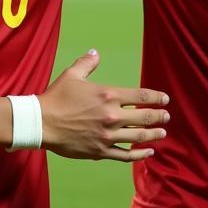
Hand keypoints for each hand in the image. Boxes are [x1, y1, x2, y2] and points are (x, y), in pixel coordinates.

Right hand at [39, 51, 169, 160]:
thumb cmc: (56, 98)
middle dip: (160, 117)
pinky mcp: (100, 151)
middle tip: (167, 117)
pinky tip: (148, 153)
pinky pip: (125, 155)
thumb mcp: (72, 75)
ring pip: (139, 137)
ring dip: (154, 135)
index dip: (157, 98)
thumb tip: (95, 52)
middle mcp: (112, 116)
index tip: (165, 100)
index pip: (142, 97)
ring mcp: (107, 136)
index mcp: (109, 96)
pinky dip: (139, 155)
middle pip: (145, 117)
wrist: (41, 123)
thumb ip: (87, 63)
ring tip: (162, 133)